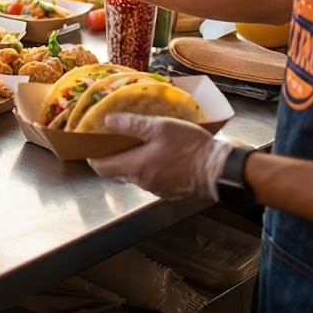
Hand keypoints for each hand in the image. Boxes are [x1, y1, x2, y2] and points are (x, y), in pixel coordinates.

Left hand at [87, 114, 231, 200]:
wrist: (220, 170)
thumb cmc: (190, 147)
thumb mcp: (160, 127)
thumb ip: (132, 124)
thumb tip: (108, 121)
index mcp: (136, 167)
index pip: (102, 167)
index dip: (93, 156)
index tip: (92, 145)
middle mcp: (142, 182)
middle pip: (119, 171)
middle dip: (115, 156)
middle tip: (118, 138)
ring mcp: (157, 189)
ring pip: (137, 175)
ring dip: (135, 161)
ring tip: (142, 142)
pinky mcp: (171, 192)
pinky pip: (153, 179)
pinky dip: (151, 168)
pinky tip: (161, 154)